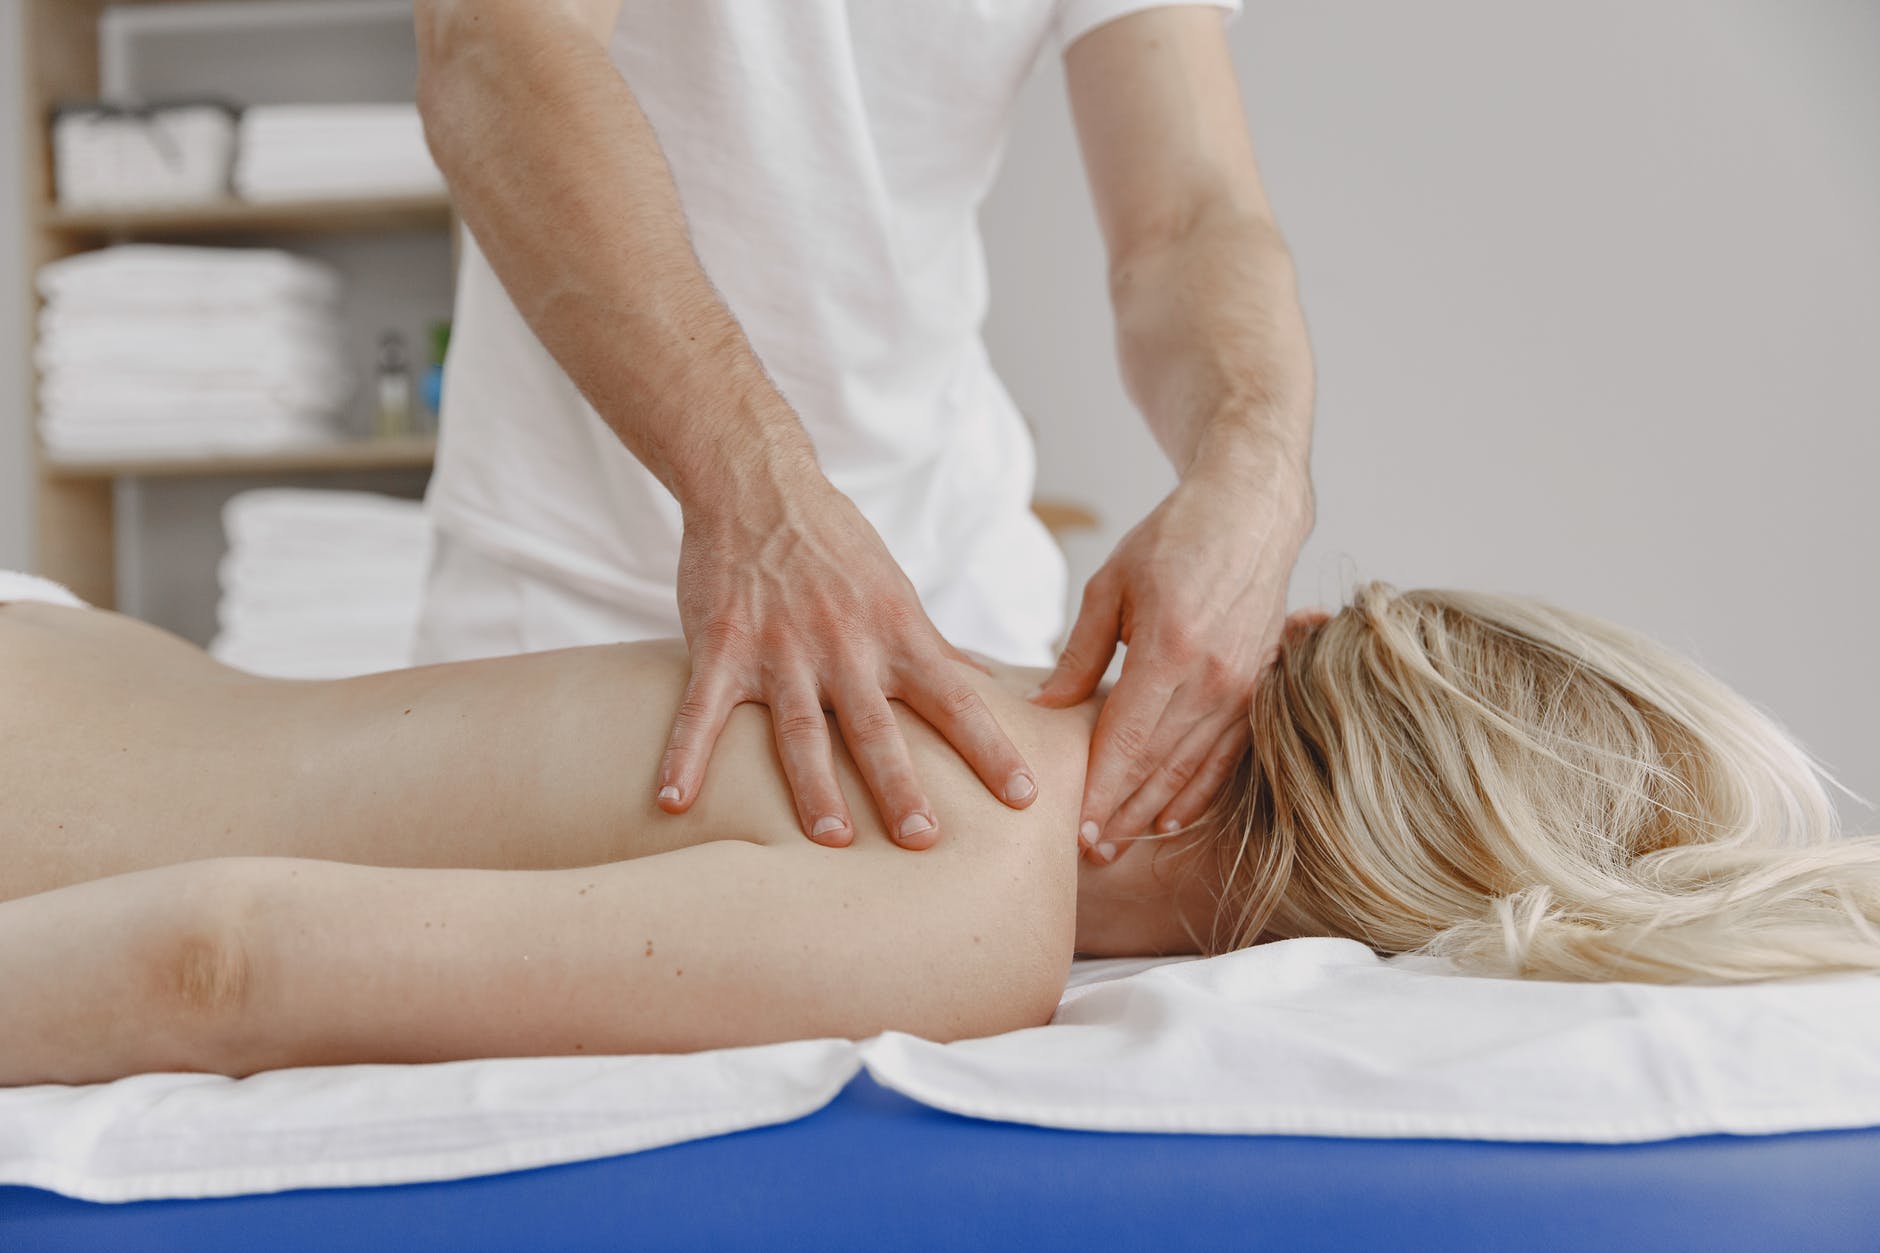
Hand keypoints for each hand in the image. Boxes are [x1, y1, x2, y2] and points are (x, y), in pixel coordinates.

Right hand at [657, 470, 1037, 848]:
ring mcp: (780, 649)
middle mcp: (844, 646)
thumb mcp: (895, 590)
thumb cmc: (833, 542)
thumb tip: (991, 685)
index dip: (992, 748)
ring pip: (801, 728)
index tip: (1025, 798)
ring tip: (830, 838)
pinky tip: (674, 801)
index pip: (956, 699)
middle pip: (878, 726)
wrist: (756, 484)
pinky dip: (685, 755)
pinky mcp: (721, 647)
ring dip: (814, 786)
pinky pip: (701, 710)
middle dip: (900, 784)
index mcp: (895, 634)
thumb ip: (935, 647)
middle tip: (924, 839)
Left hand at [1030, 455, 1309, 863]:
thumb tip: (1043, 710)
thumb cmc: (1172, 539)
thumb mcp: (1111, 586)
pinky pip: (1226, 755)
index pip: (1127, 741)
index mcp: (1169, 649)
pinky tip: (1173, 820)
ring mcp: (1241, 686)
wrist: (1250, 512)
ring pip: (1193, 768)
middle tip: (1087, 853)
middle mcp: (1212, 677)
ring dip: (1155, 812)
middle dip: (1121, 813)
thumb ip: (1079, 654)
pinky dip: (1198, 791)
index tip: (1073, 828)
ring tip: (1119, 845)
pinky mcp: (1258, 687)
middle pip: (1159, 766)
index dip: (1100, 790)